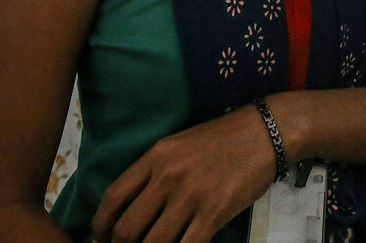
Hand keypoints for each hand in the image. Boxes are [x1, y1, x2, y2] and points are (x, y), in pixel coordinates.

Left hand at [91, 104, 274, 242]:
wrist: (265, 132)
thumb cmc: (222, 138)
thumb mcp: (178, 144)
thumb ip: (154, 170)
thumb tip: (133, 204)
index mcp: (155, 157)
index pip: (113, 197)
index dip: (100, 225)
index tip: (100, 237)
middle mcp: (167, 177)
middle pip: (128, 228)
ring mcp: (191, 197)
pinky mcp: (214, 213)